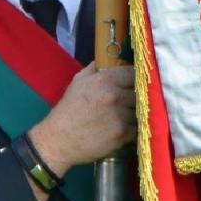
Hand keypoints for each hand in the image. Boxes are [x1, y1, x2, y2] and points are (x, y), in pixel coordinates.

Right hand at [27, 62, 134, 178]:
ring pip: (141, 111)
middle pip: (140, 93)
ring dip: (136, 114)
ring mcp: (120, 116)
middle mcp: (114, 96)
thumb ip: (95, 69)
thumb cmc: (68, 110)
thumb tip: (109, 60)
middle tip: (129, 104)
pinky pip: (138, 129)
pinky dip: (133, 130)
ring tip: (126, 118)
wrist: (58, 140)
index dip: (134, 79)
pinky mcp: (122, 134)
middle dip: (136, 98)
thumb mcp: (78, 82)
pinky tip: (124, 131)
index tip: (133, 85)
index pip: (134, 73)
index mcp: (105, 80)